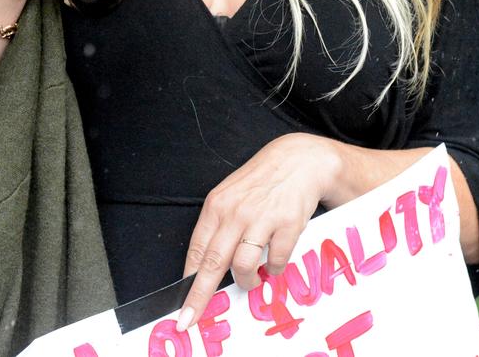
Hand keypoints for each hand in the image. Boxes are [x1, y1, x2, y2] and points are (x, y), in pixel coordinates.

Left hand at [178, 133, 335, 330]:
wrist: (297, 160)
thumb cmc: (261, 181)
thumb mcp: (230, 197)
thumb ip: (218, 227)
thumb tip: (203, 267)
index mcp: (217, 205)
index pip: (196, 250)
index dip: (188, 282)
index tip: (182, 305)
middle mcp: (236, 212)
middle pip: (213, 263)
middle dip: (200, 296)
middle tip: (191, 318)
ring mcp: (262, 218)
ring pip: (243, 266)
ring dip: (246, 282)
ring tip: (250, 279)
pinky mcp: (287, 224)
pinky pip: (275, 262)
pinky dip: (273, 269)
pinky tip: (273, 260)